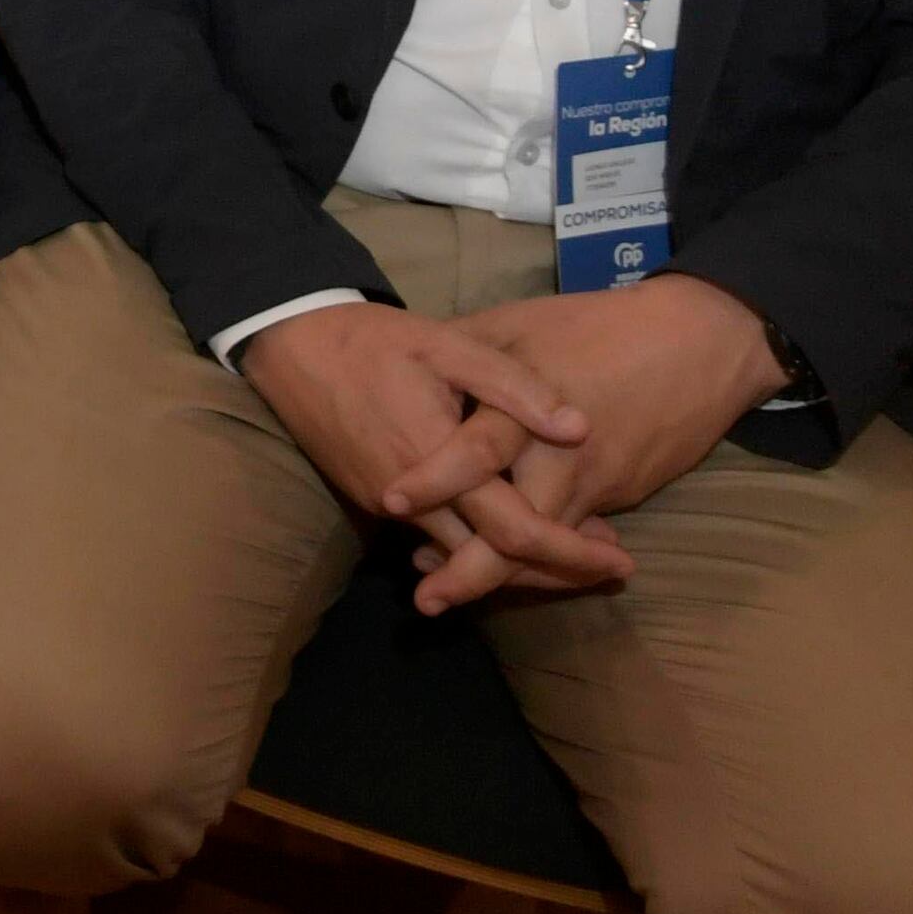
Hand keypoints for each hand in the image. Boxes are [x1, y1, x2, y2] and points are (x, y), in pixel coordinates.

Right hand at [240, 299, 624, 606]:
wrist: (290, 347)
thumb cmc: (373, 342)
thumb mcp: (449, 346)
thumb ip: (515, 388)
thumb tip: (580, 428)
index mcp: (437, 463)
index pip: (516, 530)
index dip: (573, 552)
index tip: (622, 562)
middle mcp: (412, 502)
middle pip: (494, 562)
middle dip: (557, 572)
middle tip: (611, 569)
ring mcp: (388, 506)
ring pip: (464, 556)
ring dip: (520, 560)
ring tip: (576, 547)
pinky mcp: (375, 501)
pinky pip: (438, 538)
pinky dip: (481, 544)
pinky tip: (511, 527)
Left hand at [409, 276, 787, 610]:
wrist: (698, 342)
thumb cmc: (597, 327)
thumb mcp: (519, 323)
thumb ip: (465, 349)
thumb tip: (406, 362)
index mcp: (528, 407)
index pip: (476, 453)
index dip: (435, 481)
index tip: (391, 502)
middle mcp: (562, 456)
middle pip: (517, 529)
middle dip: (472, 572)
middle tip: (427, 601)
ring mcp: (597, 482)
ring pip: (547, 546)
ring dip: (505, 575)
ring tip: (450, 589)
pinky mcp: (622, 494)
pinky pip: (575, 537)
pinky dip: (543, 560)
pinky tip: (507, 568)